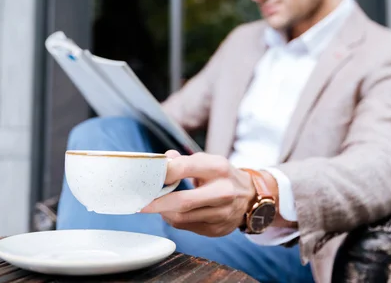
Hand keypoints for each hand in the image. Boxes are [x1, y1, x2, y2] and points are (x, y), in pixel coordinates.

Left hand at [140, 150, 255, 236]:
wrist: (251, 197)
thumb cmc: (222, 175)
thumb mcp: (207, 161)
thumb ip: (183, 161)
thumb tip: (162, 161)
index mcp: (218, 167)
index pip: (184, 168)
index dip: (162, 173)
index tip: (147, 177)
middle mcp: (223, 191)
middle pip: (182, 201)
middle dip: (156, 203)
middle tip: (139, 202)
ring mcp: (222, 213)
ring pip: (182, 217)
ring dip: (164, 212)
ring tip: (156, 205)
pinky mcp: (218, 229)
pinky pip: (187, 226)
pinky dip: (174, 219)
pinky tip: (171, 212)